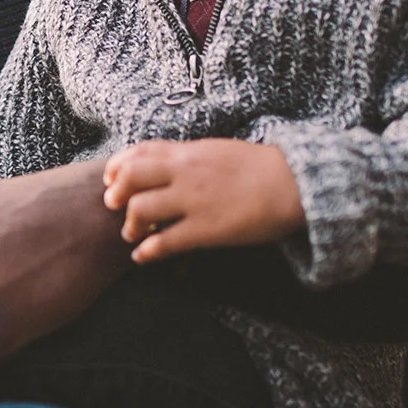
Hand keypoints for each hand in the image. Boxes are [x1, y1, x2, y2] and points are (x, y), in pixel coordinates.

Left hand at [102, 138, 305, 262]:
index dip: (118, 167)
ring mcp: (194, 201)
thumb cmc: (260, 168)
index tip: (112, 180)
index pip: (139, 152)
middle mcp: (185, 173)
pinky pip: (164, 243)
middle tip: (115, 206)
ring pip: (141, 210)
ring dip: (130, 225)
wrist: (295, 184)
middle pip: (130, 177)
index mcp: (189, 152)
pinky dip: (146, 252)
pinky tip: (143, 257)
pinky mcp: (206, 230)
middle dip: (116, 194)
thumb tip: (165, 166)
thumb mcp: (218, 151)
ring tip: (133, 234)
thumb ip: (189, 158)